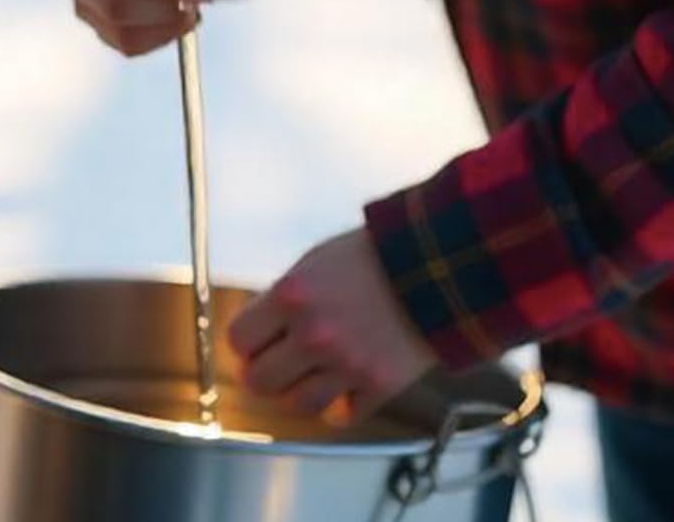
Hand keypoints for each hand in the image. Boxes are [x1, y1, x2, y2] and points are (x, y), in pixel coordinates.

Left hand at [229, 228, 436, 425]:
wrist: (434, 266)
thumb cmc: (371, 258)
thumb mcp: (315, 263)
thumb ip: (284, 299)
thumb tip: (256, 333)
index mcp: (292, 295)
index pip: (239, 340)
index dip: (245, 344)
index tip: (253, 344)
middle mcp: (314, 333)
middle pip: (259, 382)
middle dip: (264, 374)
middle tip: (276, 365)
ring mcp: (346, 364)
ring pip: (297, 405)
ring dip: (300, 392)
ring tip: (311, 375)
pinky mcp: (378, 386)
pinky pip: (341, 416)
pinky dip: (339, 406)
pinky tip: (344, 386)